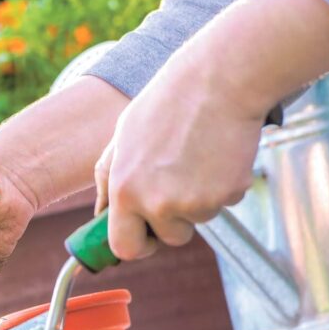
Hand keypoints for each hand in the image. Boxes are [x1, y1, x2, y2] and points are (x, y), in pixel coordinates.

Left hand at [95, 69, 263, 259]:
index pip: (124, 247)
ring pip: (197, 219)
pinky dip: (221, 185)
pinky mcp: (228, 194)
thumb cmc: (165, 106)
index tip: (144, 237)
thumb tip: (100, 216)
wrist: (218, 81)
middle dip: (172, 225)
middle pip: (168, 239)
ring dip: (198, 199)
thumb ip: (108, 182)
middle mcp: (157, 203)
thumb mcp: (121, 140)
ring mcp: (195, 202)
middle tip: (177, 188)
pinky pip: (223, 202)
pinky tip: (216, 153)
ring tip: (195, 157)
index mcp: (125, 191)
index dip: (136, 245)